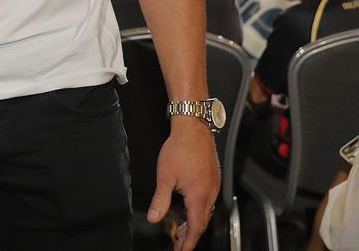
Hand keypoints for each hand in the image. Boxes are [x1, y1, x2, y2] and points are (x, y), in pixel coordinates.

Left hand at [148, 118, 220, 250]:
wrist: (193, 128)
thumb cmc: (180, 148)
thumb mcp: (165, 177)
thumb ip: (160, 200)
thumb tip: (154, 218)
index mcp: (199, 196)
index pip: (196, 228)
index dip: (188, 242)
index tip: (180, 250)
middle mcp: (210, 193)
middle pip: (202, 222)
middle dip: (190, 235)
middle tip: (178, 243)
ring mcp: (213, 185)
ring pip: (206, 211)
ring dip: (194, 222)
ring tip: (182, 229)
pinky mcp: (213, 178)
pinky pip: (208, 200)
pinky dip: (198, 210)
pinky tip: (190, 207)